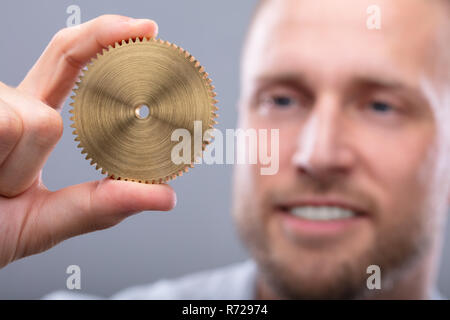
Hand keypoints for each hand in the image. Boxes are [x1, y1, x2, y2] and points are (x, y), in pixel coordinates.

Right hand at [0, 15, 175, 268]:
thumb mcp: (45, 222)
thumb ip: (101, 207)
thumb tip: (165, 197)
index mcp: (31, 120)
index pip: (70, 62)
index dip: (105, 38)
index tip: (146, 30)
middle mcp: (10, 101)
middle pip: (62, 65)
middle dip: (70, 99)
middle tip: (20, 176)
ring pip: (36, 120)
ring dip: (17, 168)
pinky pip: (7, 126)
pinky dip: (1, 163)